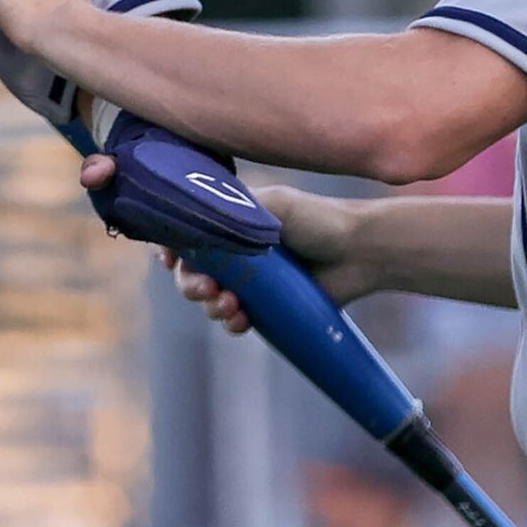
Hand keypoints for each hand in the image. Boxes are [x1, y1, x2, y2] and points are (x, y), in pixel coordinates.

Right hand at [79, 158, 373, 334]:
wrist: (358, 252)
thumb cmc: (316, 219)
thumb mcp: (269, 204)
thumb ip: (227, 210)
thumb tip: (186, 228)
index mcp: (230, 220)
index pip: (187, 235)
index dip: (171, 249)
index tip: (168, 258)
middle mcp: (236, 250)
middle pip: (192, 272)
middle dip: (190, 284)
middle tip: (205, 289)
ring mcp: (251, 281)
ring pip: (211, 299)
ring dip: (210, 306)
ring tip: (229, 305)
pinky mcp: (267, 307)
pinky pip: (236, 319)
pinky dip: (232, 322)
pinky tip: (241, 320)